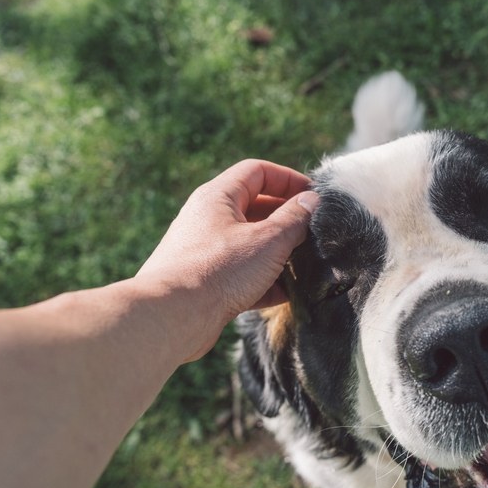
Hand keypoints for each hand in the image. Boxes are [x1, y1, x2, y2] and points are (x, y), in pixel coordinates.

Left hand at [137, 159, 317, 359]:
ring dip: (279, 252)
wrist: (173, 316)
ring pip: (250, 244)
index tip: (314, 196)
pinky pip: (241, 274)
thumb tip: (312, 201)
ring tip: (305, 264)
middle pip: (255, 208)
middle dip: (287, 219)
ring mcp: (205, 252)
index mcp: (218, 197)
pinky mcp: (205, 282)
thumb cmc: (218, 271)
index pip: (257, 172)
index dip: (288, 179)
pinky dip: (264, 281)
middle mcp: (207, 219)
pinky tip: (286, 294)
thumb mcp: (268, 240)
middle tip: (314, 232)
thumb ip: (295, 218)